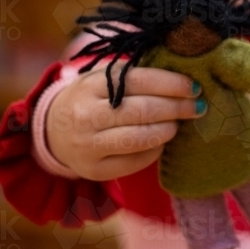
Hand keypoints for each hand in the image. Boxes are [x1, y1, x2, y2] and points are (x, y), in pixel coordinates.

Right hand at [46, 64, 203, 180]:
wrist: (52, 132)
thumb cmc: (90, 100)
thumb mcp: (102, 81)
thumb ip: (134, 78)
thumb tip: (182, 81)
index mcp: (90, 85)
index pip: (138, 81)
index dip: (171, 84)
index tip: (193, 87)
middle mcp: (86, 115)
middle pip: (142, 110)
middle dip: (176, 108)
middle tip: (197, 107)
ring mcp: (88, 145)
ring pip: (139, 138)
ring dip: (167, 130)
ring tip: (178, 124)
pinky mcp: (95, 169)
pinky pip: (135, 162)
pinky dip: (154, 150)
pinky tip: (160, 141)